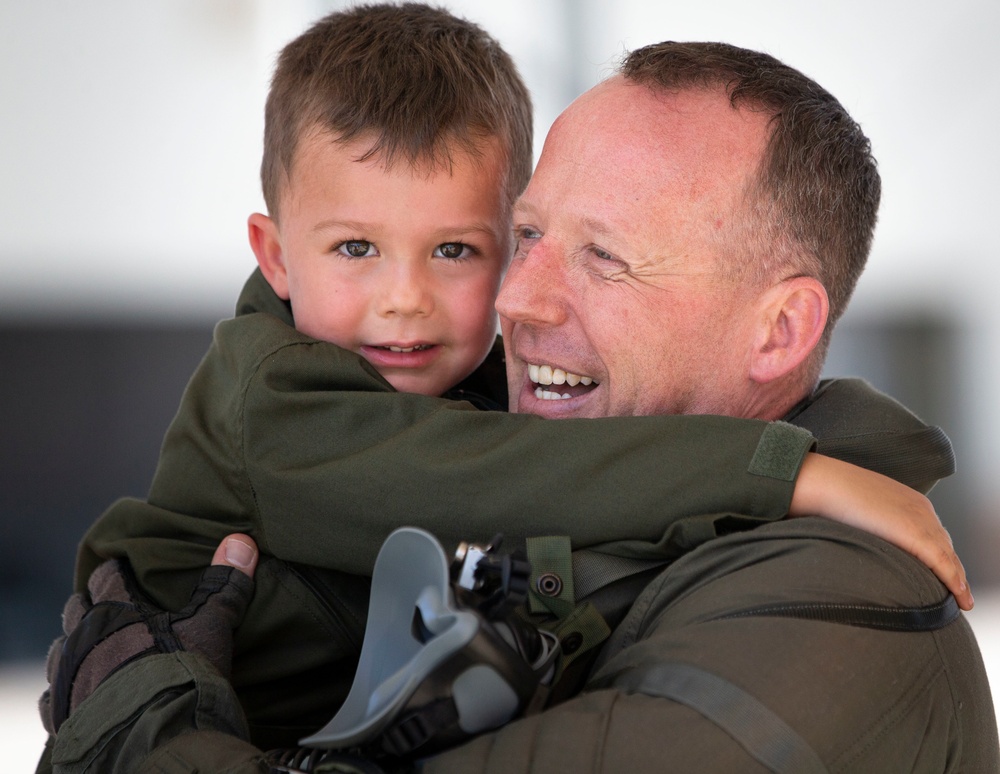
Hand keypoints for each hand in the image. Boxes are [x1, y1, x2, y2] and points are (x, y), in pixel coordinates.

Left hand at [40, 534, 259, 733]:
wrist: (156, 735)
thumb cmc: (183, 672)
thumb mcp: (211, 624)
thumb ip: (224, 584)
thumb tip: (241, 540)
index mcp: (115, 610)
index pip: (106, 575)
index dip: (115, 569)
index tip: (123, 566)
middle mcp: (83, 638)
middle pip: (77, 609)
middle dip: (89, 604)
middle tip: (107, 605)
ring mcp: (67, 677)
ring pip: (58, 651)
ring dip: (72, 647)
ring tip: (90, 650)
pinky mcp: (60, 715)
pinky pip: (49, 700)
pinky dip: (60, 693)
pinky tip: (72, 694)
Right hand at [790, 453, 971, 609]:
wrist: (823, 484)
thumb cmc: (829, 495)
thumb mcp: (858, 509)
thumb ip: (870, 524)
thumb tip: (865, 538)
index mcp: (908, 500)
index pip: (933, 533)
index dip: (941, 555)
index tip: (940, 573)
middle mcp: (921, 509)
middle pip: (945, 545)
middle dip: (952, 568)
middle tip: (957, 592)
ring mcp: (921, 521)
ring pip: (949, 556)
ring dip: (957, 579)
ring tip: (962, 600)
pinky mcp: (917, 535)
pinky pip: (944, 564)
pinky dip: (955, 582)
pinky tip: (960, 598)